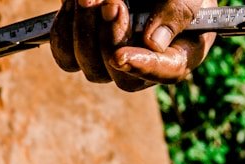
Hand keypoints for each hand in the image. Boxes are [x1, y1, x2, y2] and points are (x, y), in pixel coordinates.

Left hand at [50, 0, 216, 90]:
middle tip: (109, 2)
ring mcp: (109, 62)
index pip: (166, 72)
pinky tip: (72, 4)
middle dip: (110, 37)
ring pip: (87, 66)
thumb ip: (178, 10)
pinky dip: (65, 29)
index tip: (120, 56)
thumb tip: (153, 43)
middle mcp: (142, 66)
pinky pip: (66, 56)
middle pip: (119, 75)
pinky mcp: (84, 52)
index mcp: (178, 52)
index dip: (142, 66)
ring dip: (84, 29)